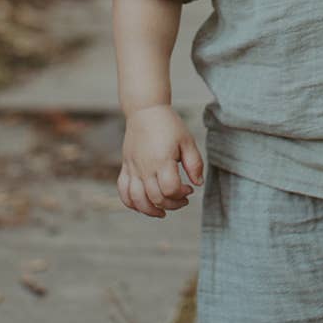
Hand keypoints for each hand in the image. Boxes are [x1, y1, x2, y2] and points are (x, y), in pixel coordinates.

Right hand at [117, 104, 203, 218]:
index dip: (182, 195)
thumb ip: (195, 164)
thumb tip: (198, 184)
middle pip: (155, 198)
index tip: (189, 189)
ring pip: (137, 200)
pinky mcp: (126, 167)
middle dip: (172, 204)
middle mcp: (145, 167)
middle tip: (182, 198)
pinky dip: (131, 203)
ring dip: (150, 211)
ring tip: (163, 212)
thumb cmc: (169, 125)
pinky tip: (143, 205)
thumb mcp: (187, 141)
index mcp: (162, 160)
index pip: (170, 190)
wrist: (145, 111)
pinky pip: (123, 191)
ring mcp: (133, 168)